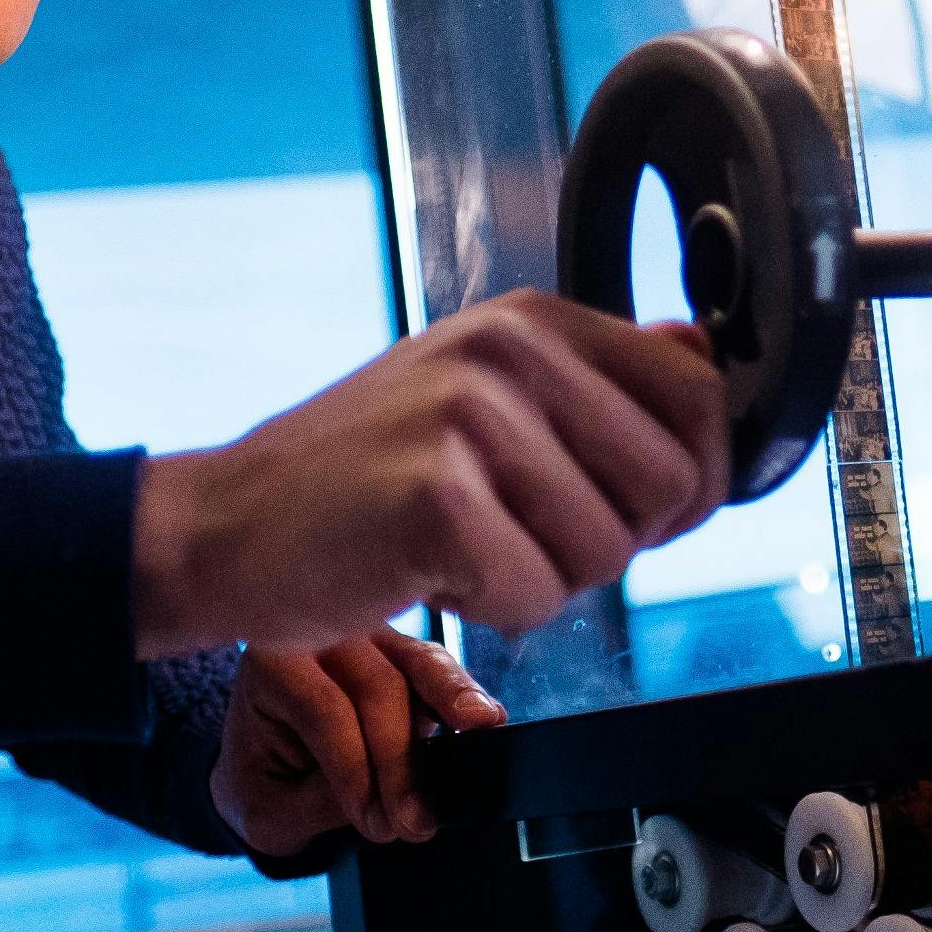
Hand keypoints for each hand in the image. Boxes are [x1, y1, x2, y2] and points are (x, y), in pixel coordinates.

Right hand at [133, 292, 727, 657]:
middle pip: (672, 486)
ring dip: (545, 580)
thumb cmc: (362, 479)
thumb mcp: (484, 396)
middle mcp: (511, 350)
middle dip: (613, 540)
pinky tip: (429, 573)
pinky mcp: (438, 497)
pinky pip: (539, 597)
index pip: (701, 396)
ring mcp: (471, 417)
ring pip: (609, 553)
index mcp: (534, 320)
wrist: (226, 525)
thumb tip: (705, 353)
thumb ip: (597, 381)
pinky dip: (492, 611)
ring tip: (463, 548)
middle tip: (522, 536)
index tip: (631, 511)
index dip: (690, 481)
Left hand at [214, 629, 506, 863]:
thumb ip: (323, 803)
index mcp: (271, 666)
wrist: (262, 767)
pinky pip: (438, 669)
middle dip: (402, 760)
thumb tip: (394, 805)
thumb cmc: (261, 781)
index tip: (376, 825)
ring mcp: (368, 639)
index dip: (355, 770)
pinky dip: (463, 696)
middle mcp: (318, 638)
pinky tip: (486, 720)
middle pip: (378, 686)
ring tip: (483, 730)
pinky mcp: (404, 653)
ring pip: (418, 664)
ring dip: (453, 701)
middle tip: (415, 822)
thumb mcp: (269, 810)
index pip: (323, 711)